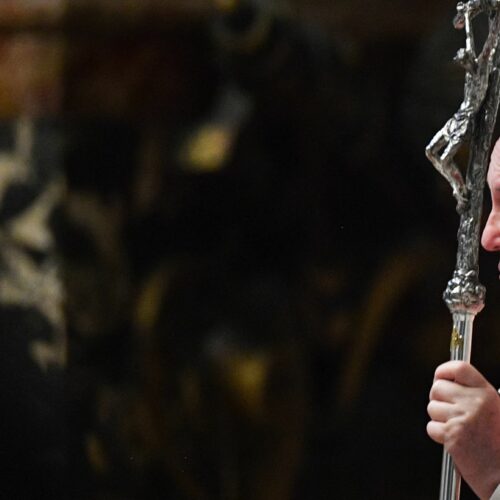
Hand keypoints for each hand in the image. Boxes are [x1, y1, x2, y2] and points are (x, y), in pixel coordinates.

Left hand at [427, 361, 499, 498]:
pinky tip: (455, 441)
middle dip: (438, 399)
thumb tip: (446, 380)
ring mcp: (462, 418)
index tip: (440, 378)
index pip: (458, 368)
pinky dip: (438, 435)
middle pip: (437, 387)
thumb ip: (473, 394)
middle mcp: (475, 402)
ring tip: (458, 429)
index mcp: (486, 393)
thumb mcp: (495, 409)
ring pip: (432, 408)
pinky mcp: (452, 435)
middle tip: (449, 411)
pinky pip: (432, 427)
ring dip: (439, 419)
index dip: (444, 371)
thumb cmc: (498, 443)